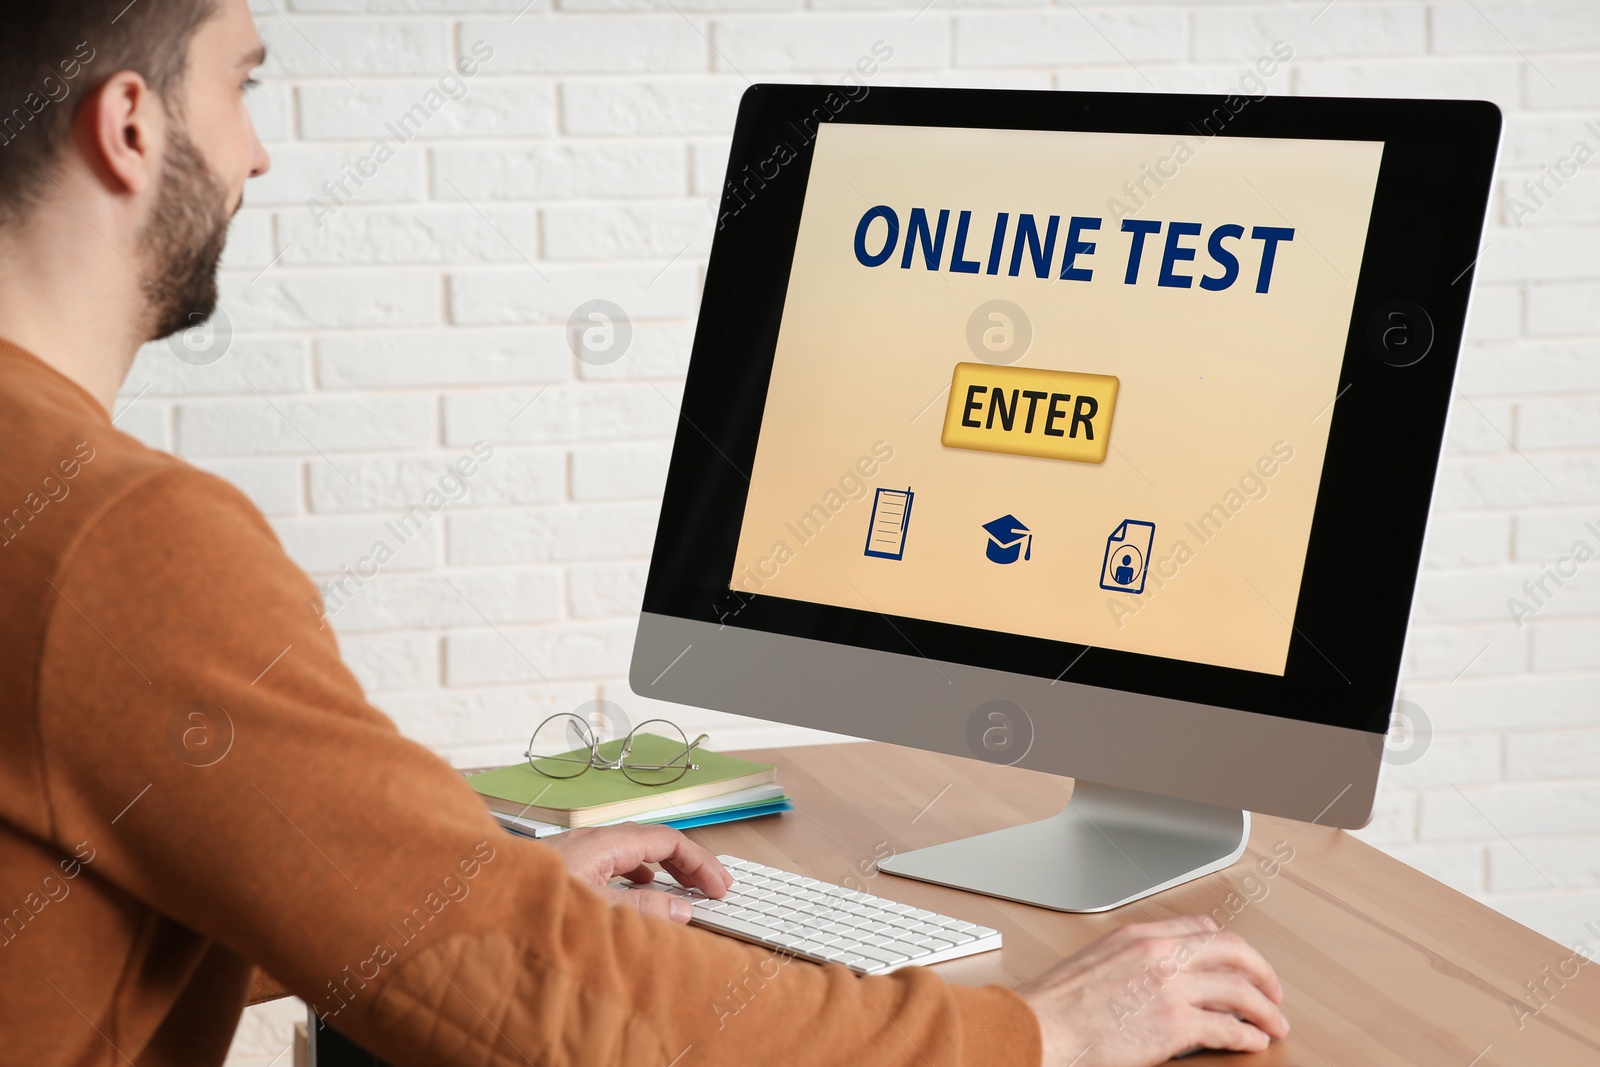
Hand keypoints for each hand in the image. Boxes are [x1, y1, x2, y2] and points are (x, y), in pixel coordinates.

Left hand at [540, 823, 732, 923]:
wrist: (473, 905)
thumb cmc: (524, 903)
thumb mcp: (595, 912)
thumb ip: (642, 912)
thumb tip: (680, 909)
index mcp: (601, 843)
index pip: (666, 839)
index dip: (699, 861)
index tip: (719, 886)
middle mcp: (589, 842)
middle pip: (652, 842)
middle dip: (687, 863)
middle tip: (714, 888)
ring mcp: (575, 855)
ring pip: (632, 854)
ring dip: (663, 872)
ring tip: (683, 894)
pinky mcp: (563, 870)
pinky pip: (613, 867)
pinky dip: (637, 880)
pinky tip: (637, 897)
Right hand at [1017, 915, 1288, 1066]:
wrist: (1039, 1026)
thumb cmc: (1056, 1004)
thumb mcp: (1096, 962)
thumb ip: (1133, 960)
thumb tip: (1161, 976)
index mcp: (1139, 935)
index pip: (1201, 929)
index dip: (1228, 948)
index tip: (1239, 964)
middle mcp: (1159, 953)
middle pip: (1232, 950)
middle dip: (1261, 971)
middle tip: (1272, 991)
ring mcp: (1170, 987)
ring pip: (1239, 989)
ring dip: (1264, 1008)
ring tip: (1274, 1024)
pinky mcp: (1175, 1024)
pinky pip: (1228, 1027)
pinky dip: (1248, 1035)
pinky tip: (1253, 1042)